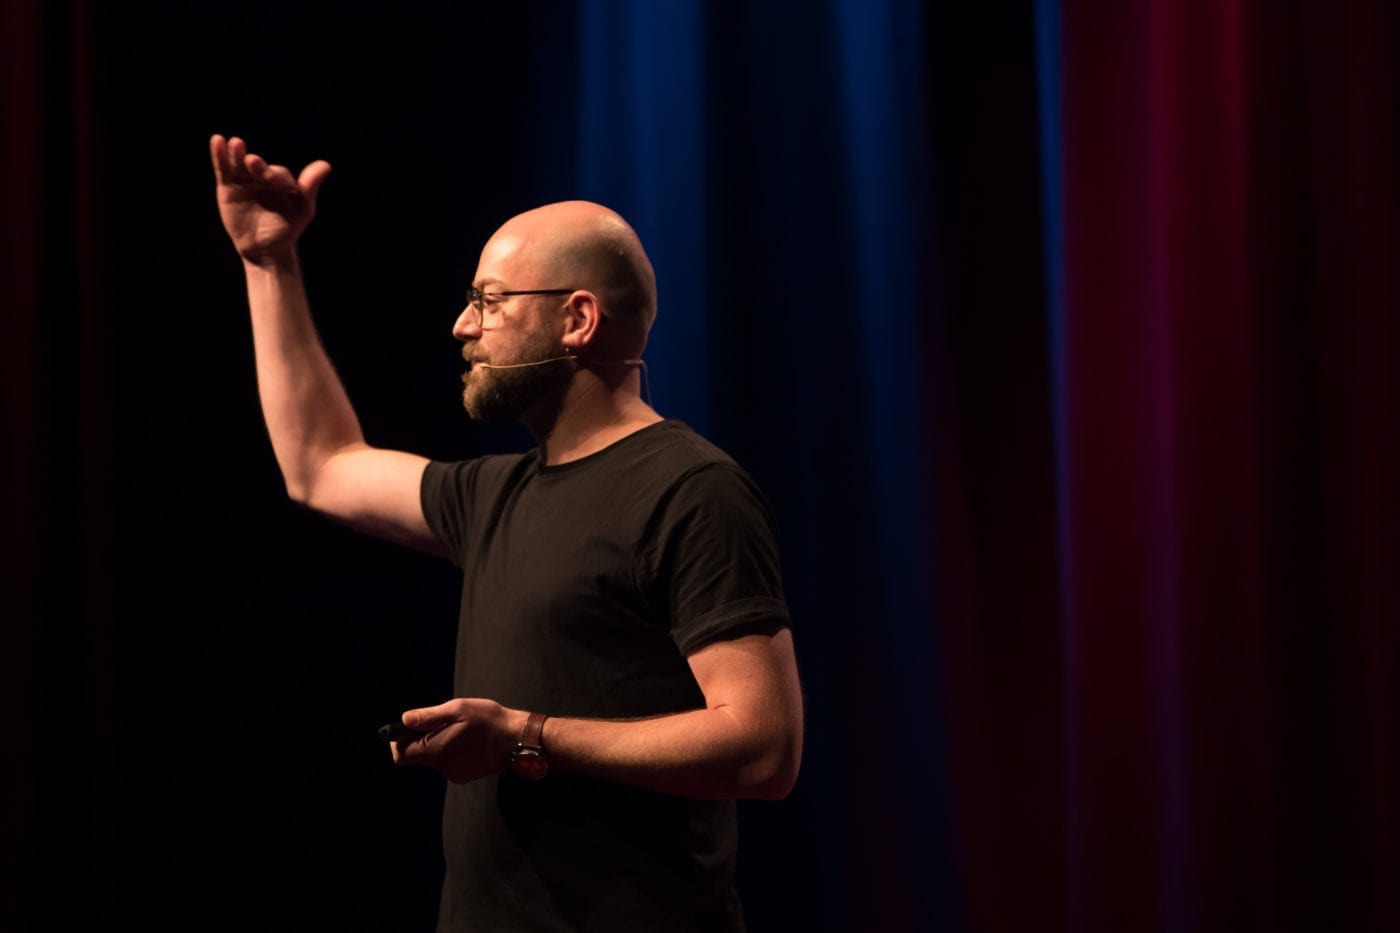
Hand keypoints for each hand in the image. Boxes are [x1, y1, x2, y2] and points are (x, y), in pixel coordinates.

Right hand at [209, 134, 331, 262]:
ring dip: (236, 153)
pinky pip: (224, 168)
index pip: (279, 175)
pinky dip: (220, 155)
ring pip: (240, 163)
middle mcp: (264, 176)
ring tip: (235, 143)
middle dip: (256, 165)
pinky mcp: (228, 184)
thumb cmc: (286, 230)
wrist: (263, 248)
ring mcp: (245, 179)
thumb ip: (309, 188)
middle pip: (258, 167)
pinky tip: (217, 141)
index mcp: (283, 181)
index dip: (276, 176)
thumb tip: (326, 165)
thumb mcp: (302, 210)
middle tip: (252, 161)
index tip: (271, 179)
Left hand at [389, 698, 527, 783]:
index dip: (398, 741)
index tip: (407, 728)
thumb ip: (429, 716)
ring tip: (459, 730)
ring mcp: (454, 774)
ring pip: (433, 759)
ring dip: (437, 744)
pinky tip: (467, 740)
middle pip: (417, 756)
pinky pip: (447, 763)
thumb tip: (404, 720)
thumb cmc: (489, 720)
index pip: (401, 755)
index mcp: (437, 751)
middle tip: (440, 722)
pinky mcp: (464, 776)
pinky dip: (450, 751)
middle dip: (421, 739)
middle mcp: (442, 767)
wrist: (518, 738)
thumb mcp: (458, 709)